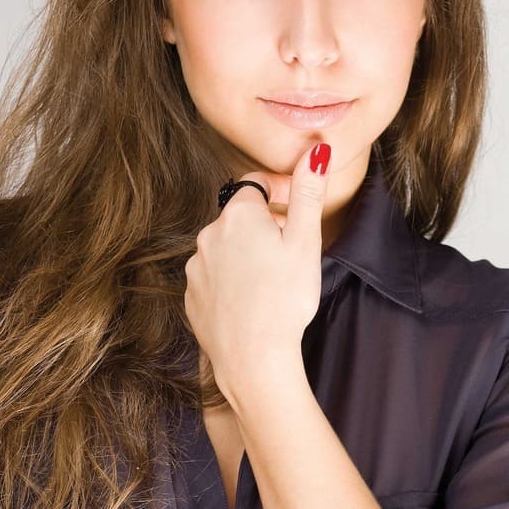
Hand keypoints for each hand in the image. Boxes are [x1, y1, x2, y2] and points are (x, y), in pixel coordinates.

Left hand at [183, 142, 333, 406]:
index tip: (299, 208)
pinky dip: (233, 279)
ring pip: (226, 247)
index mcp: (238, 215)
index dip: (280, 190)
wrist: (253, 357)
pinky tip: (254, 299)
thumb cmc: (285, 298)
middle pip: (240, 216)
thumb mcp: (306, 241)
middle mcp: (208, 235)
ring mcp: (196, 268)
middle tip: (294, 249)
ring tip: (274, 279)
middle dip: (266, 223)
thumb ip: (308, 192)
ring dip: (248, 252)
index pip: (256, 183)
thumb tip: (316, 150)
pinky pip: (214, 276)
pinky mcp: (192, 297)